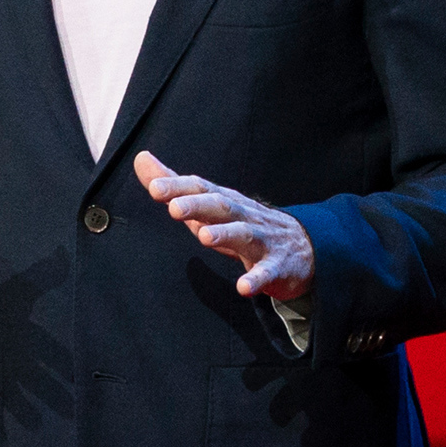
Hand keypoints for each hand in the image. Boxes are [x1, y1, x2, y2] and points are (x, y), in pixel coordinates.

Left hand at [134, 149, 313, 301]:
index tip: (155, 187)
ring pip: (244, 234)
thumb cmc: (244, 223)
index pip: (201, 188)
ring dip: (225, 234)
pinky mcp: (277, 265)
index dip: (179, 186)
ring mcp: (262, 239)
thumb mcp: (208, 203)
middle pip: (221, 206)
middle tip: (174, 208)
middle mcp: (243, 215)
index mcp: (224, 201)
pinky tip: (243, 287)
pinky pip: (267, 272)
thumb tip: (141, 159)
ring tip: (205, 237)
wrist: (304, 246)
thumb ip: (174, 185)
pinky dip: (256, 278)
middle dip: (198, 206)